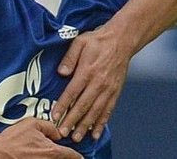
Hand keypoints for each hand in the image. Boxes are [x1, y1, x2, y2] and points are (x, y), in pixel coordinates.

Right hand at [0, 118, 81, 158]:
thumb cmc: (14, 138)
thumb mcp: (33, 124)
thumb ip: (49, 127)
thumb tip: (57, 133)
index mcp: (51, 150)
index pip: (70, 155)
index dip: (77, 156)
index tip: (81, 157)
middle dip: (65, 158)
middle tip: (70, 156)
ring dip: (54, 158)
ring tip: (50, 154)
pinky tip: (40, 156)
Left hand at [52, 24, 133, 142]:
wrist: (122, 40)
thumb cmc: (99, 40)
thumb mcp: (80, 42)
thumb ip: (69, 57)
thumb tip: (61, 72)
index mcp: (87, 70)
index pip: (72, 91)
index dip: (63, 105)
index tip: (54, 116)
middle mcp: (98, 82)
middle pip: (83, 105)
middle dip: (72, 121)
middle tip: (62, 133)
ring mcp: (108, 88)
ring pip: (95, 111)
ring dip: (86, 125)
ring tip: (77, 137)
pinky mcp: (115, 91)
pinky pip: (108, 110)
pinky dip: (102, 123)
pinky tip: (96, 133)